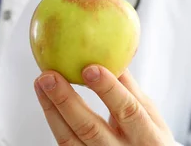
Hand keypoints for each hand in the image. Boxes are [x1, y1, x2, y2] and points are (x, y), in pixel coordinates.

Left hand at [34, 65, 174, 144]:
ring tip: (41, 83)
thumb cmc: (148, 136)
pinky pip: (64, 143)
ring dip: (52, 109)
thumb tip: (111, 53)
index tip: (90, 68)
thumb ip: (129, 88)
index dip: (109, 91)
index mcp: (147, 137)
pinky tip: (45, 99)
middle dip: (66, 101)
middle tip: (49, 76)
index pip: (128, 111)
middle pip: (90, 129)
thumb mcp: (149, 114)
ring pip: (69, 139)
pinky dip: (53, 119)